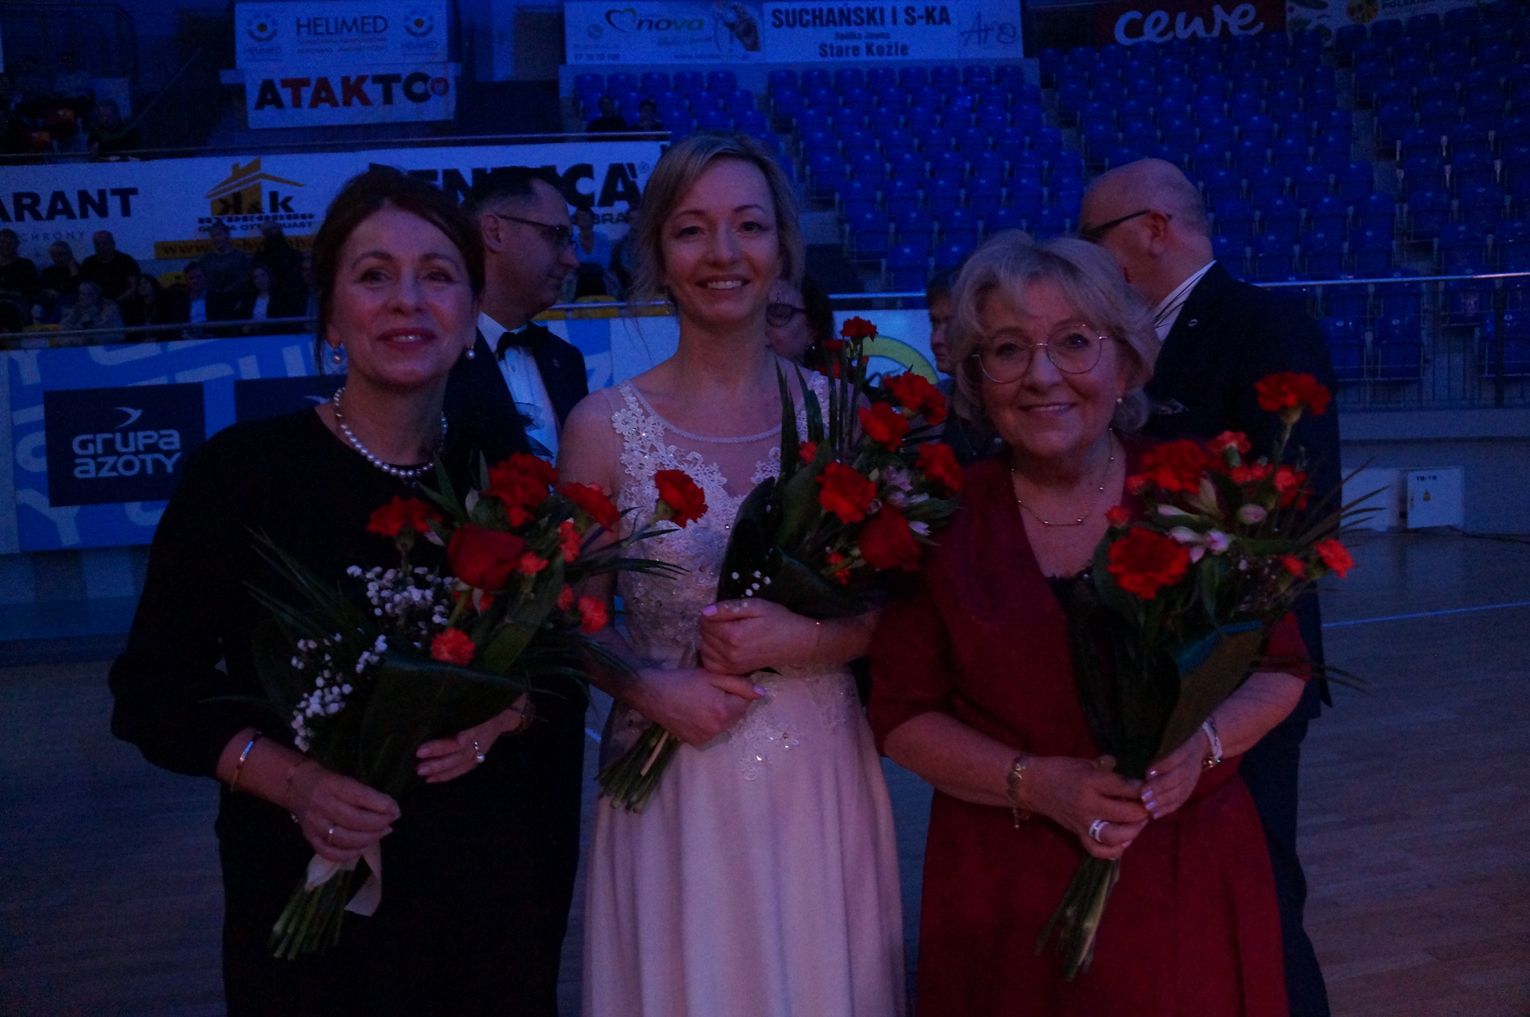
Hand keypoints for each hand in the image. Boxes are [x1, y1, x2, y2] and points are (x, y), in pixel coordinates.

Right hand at [287, 761, 398, 863]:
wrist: (295, 785)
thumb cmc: (326, 779)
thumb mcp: (344, 776)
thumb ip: (363, 792)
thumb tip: (389, 807)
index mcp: (331, 785)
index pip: (360, 797)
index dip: (381, 805)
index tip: (396, 809)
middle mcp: (321, 806)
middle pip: (354, 820)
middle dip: (378, 824)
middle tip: (391, 822)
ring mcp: (314, 824)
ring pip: (344, 839)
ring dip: (368, 839)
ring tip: (382, 833)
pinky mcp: (309, 838)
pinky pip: (330, 852)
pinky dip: (349, 854)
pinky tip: (362, 847)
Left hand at [415, 694, 533, 783]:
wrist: (509, 711)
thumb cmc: (487, 697)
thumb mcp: (477, 690)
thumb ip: (457, 689)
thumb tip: (436, 678)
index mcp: (481, 720)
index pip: (462, 737)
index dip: (443, 745)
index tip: (422, 748)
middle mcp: (482, 737)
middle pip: (459, 752)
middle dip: (438, 758)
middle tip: (418, 761)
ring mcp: (482, 748)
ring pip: (461, 763)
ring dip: (441, 770)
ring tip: (421, 773)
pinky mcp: (479, 756)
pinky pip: (464, 769)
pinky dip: (448, 776)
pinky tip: (432, 780)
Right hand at [630, 665, 762, 745]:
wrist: (652, 694)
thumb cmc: (682, 681)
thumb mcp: (712, 676)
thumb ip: (739, 684)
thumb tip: (762, 693)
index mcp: (724, 711)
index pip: (746, 702)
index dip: (737, 690)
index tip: (722, 683)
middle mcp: (718, 729)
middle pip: (737, 714)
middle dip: (731, 702)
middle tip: (712, 690)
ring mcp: (706, 738)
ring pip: (726, 724)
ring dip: (721, 713)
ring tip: (703, 700)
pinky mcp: (696, 742)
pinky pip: (713, 732)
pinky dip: (710, 723)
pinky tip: (696, 712)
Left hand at [698, 598, 812, 673]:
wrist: (796, 642)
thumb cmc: (777, 620)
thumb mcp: (756, 606)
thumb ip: (729, 608)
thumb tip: (705, 612)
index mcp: (734, 634)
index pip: (705, 621)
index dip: (709, 613)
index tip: (720, 611)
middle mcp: (730, 652)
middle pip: (703, 635)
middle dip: (708, 626)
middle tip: (723, 620)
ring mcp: (732, 665)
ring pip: (704, 650)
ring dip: (708, 640)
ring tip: (722, 633)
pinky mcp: (735, 671)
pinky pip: (711, 664)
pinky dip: (711, 655)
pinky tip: (721, 647)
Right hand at [1029, 754, 1151, 860]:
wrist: (1033, 785)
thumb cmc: (1061, 770)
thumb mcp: (1087, 764)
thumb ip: (1110, 772)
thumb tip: (1135, 779)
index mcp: (1090, 782)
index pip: (1125, 787)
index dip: (1142, 788)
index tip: (1149, 787)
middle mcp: (1088, 805)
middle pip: (1125, 813)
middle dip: (1142, 810)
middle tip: (1148, 806)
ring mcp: (1082, 823)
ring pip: (1115, 836)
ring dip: (1133, 831)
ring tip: (1138, 823)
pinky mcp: (1078, 834)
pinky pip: (1098, 850)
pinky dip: (1114, 850)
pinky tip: (1123, 840)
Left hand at [1141, 728, 1208, 822]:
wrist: (1200, 742)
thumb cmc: (1172, 736)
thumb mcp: (1168, 734)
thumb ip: (1151, 741)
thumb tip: (1129, 750)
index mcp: (1185, 745)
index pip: (1177, 756)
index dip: (1164, 765)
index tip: (1147, 773)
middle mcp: (1191, 761)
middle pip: (1179, 776)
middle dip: (1161, 787)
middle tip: (1143, 795)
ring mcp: (1194, 776)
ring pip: (1181, 790)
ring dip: (1163, 801)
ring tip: (1147, 807)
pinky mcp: (1191, 787)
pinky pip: (1181, 800)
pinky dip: (1168, 808)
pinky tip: (1154, 815)